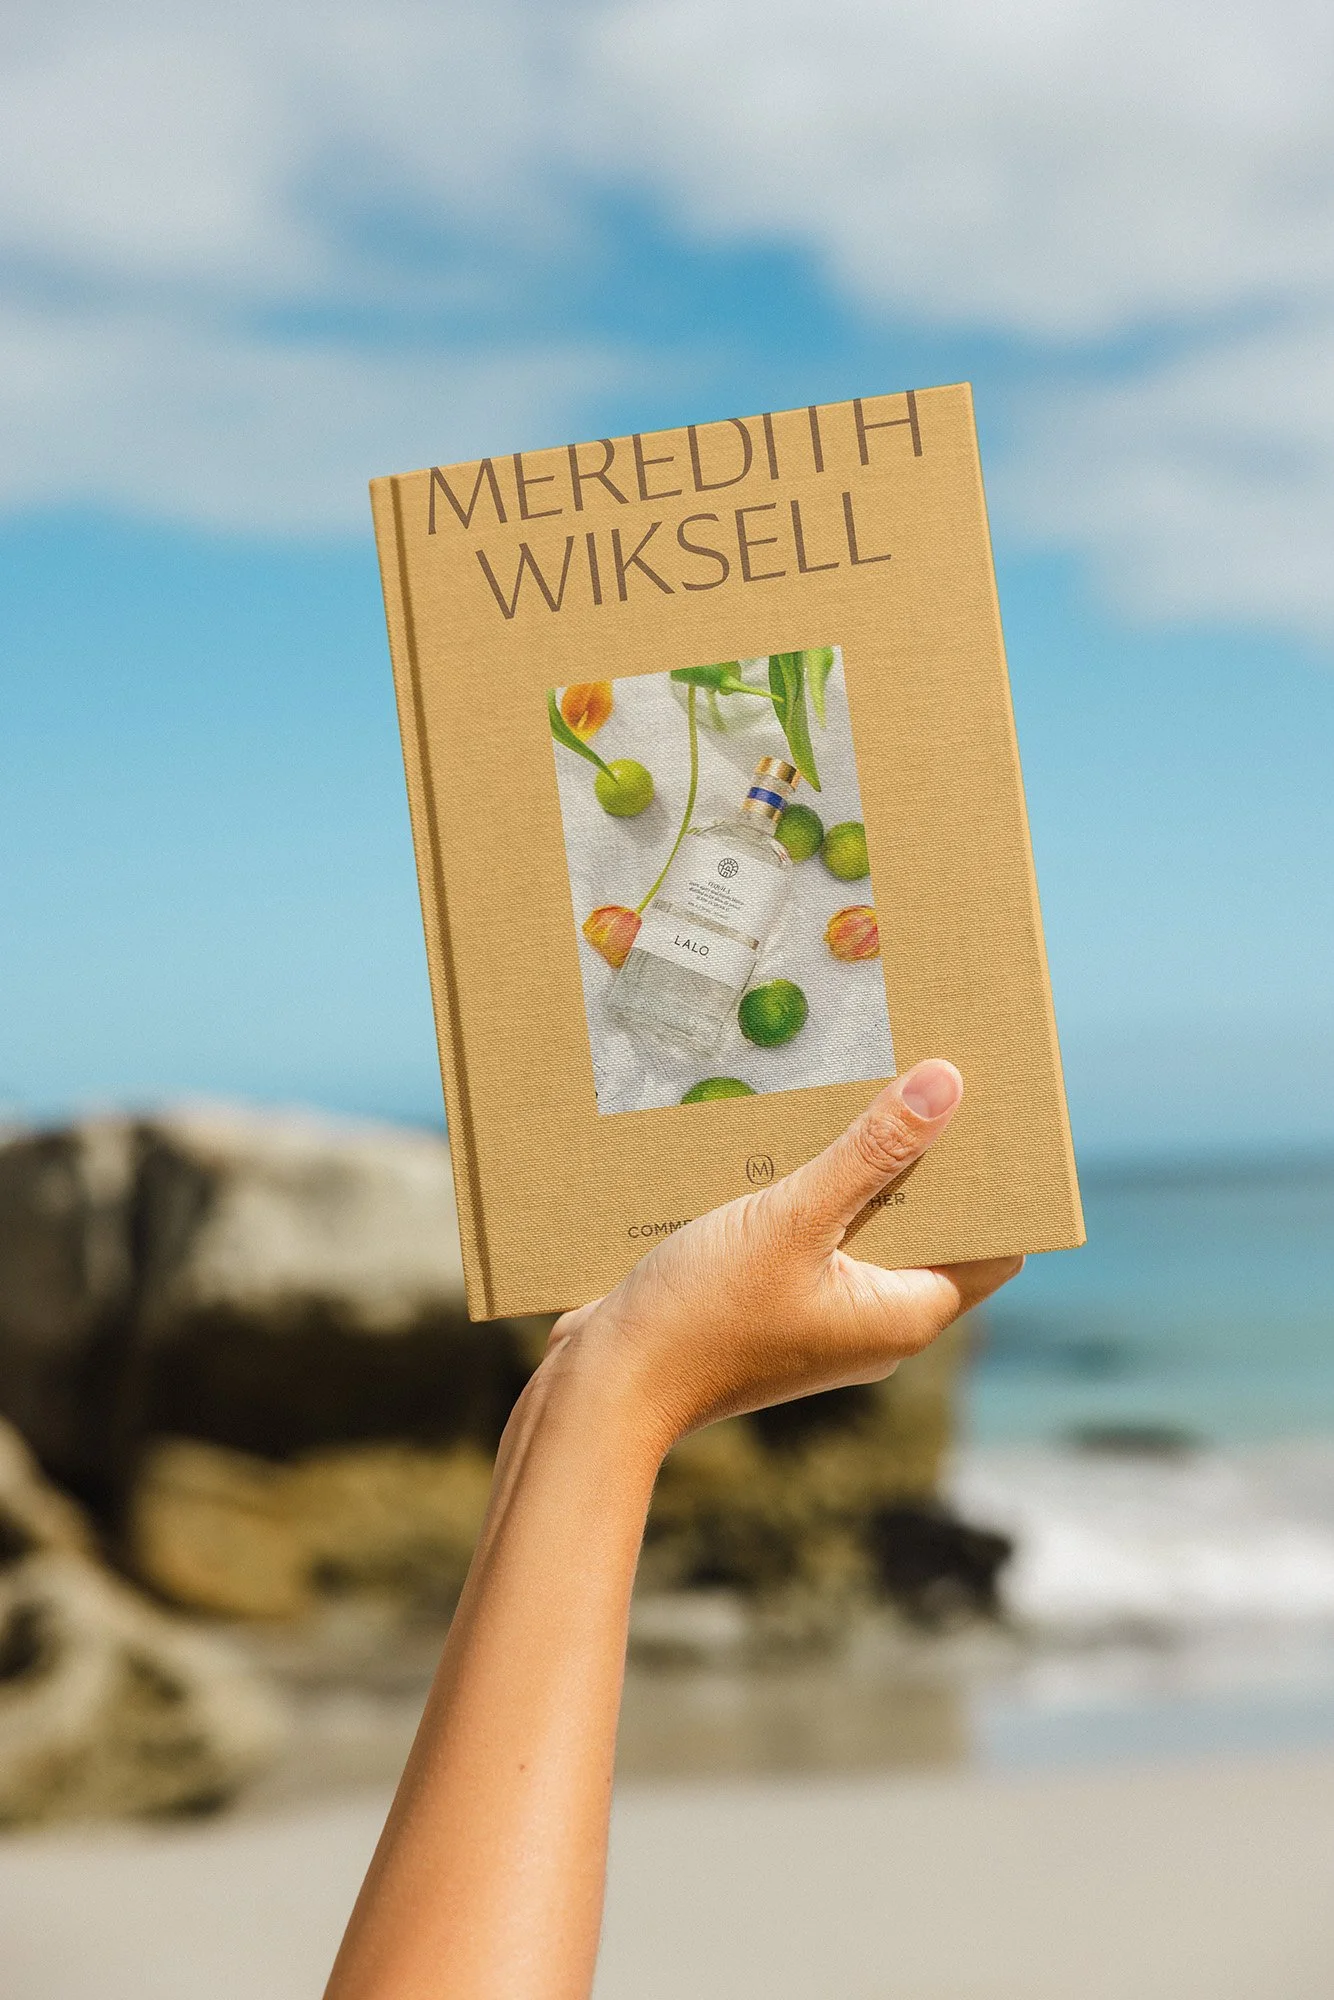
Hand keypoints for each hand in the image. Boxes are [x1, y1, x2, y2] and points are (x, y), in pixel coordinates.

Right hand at [545, 1060, 1022, 1456]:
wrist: (605, 1389)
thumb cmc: (702, 1317)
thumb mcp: (791, 1219)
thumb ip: (870, 1153)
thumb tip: (948, 1084)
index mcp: (904, 1315)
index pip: (993, 1245)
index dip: (996, 1182)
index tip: (987, 1109)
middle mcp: (874, 1323)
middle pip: (925, 1226)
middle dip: (919, 1156)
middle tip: (914, 1074)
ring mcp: (821, 1317)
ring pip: (860, 1226)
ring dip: (853, 1167)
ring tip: (846, 1089)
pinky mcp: (772, 1305)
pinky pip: (809, 1236)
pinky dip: (803, 1191)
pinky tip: (775, 1137)